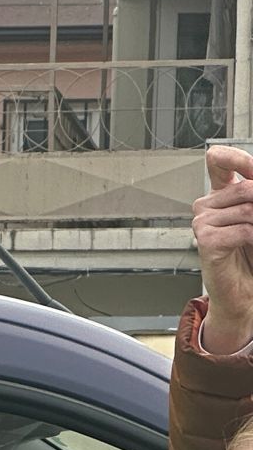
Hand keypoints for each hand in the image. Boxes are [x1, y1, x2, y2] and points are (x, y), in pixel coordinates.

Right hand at [196, 146, 252, 354]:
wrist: (244, 292)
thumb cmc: (251, 256)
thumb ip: (250, 197)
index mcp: (220, 196)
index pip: (219, 163)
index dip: (232, 157)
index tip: (239, 162)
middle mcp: (207, 207)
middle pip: (245, 187)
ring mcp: (202, 224)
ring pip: (246, 208)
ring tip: (251, 241)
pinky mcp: (205, 242)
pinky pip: (242, 229)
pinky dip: (252, 239)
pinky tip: (246, 248)